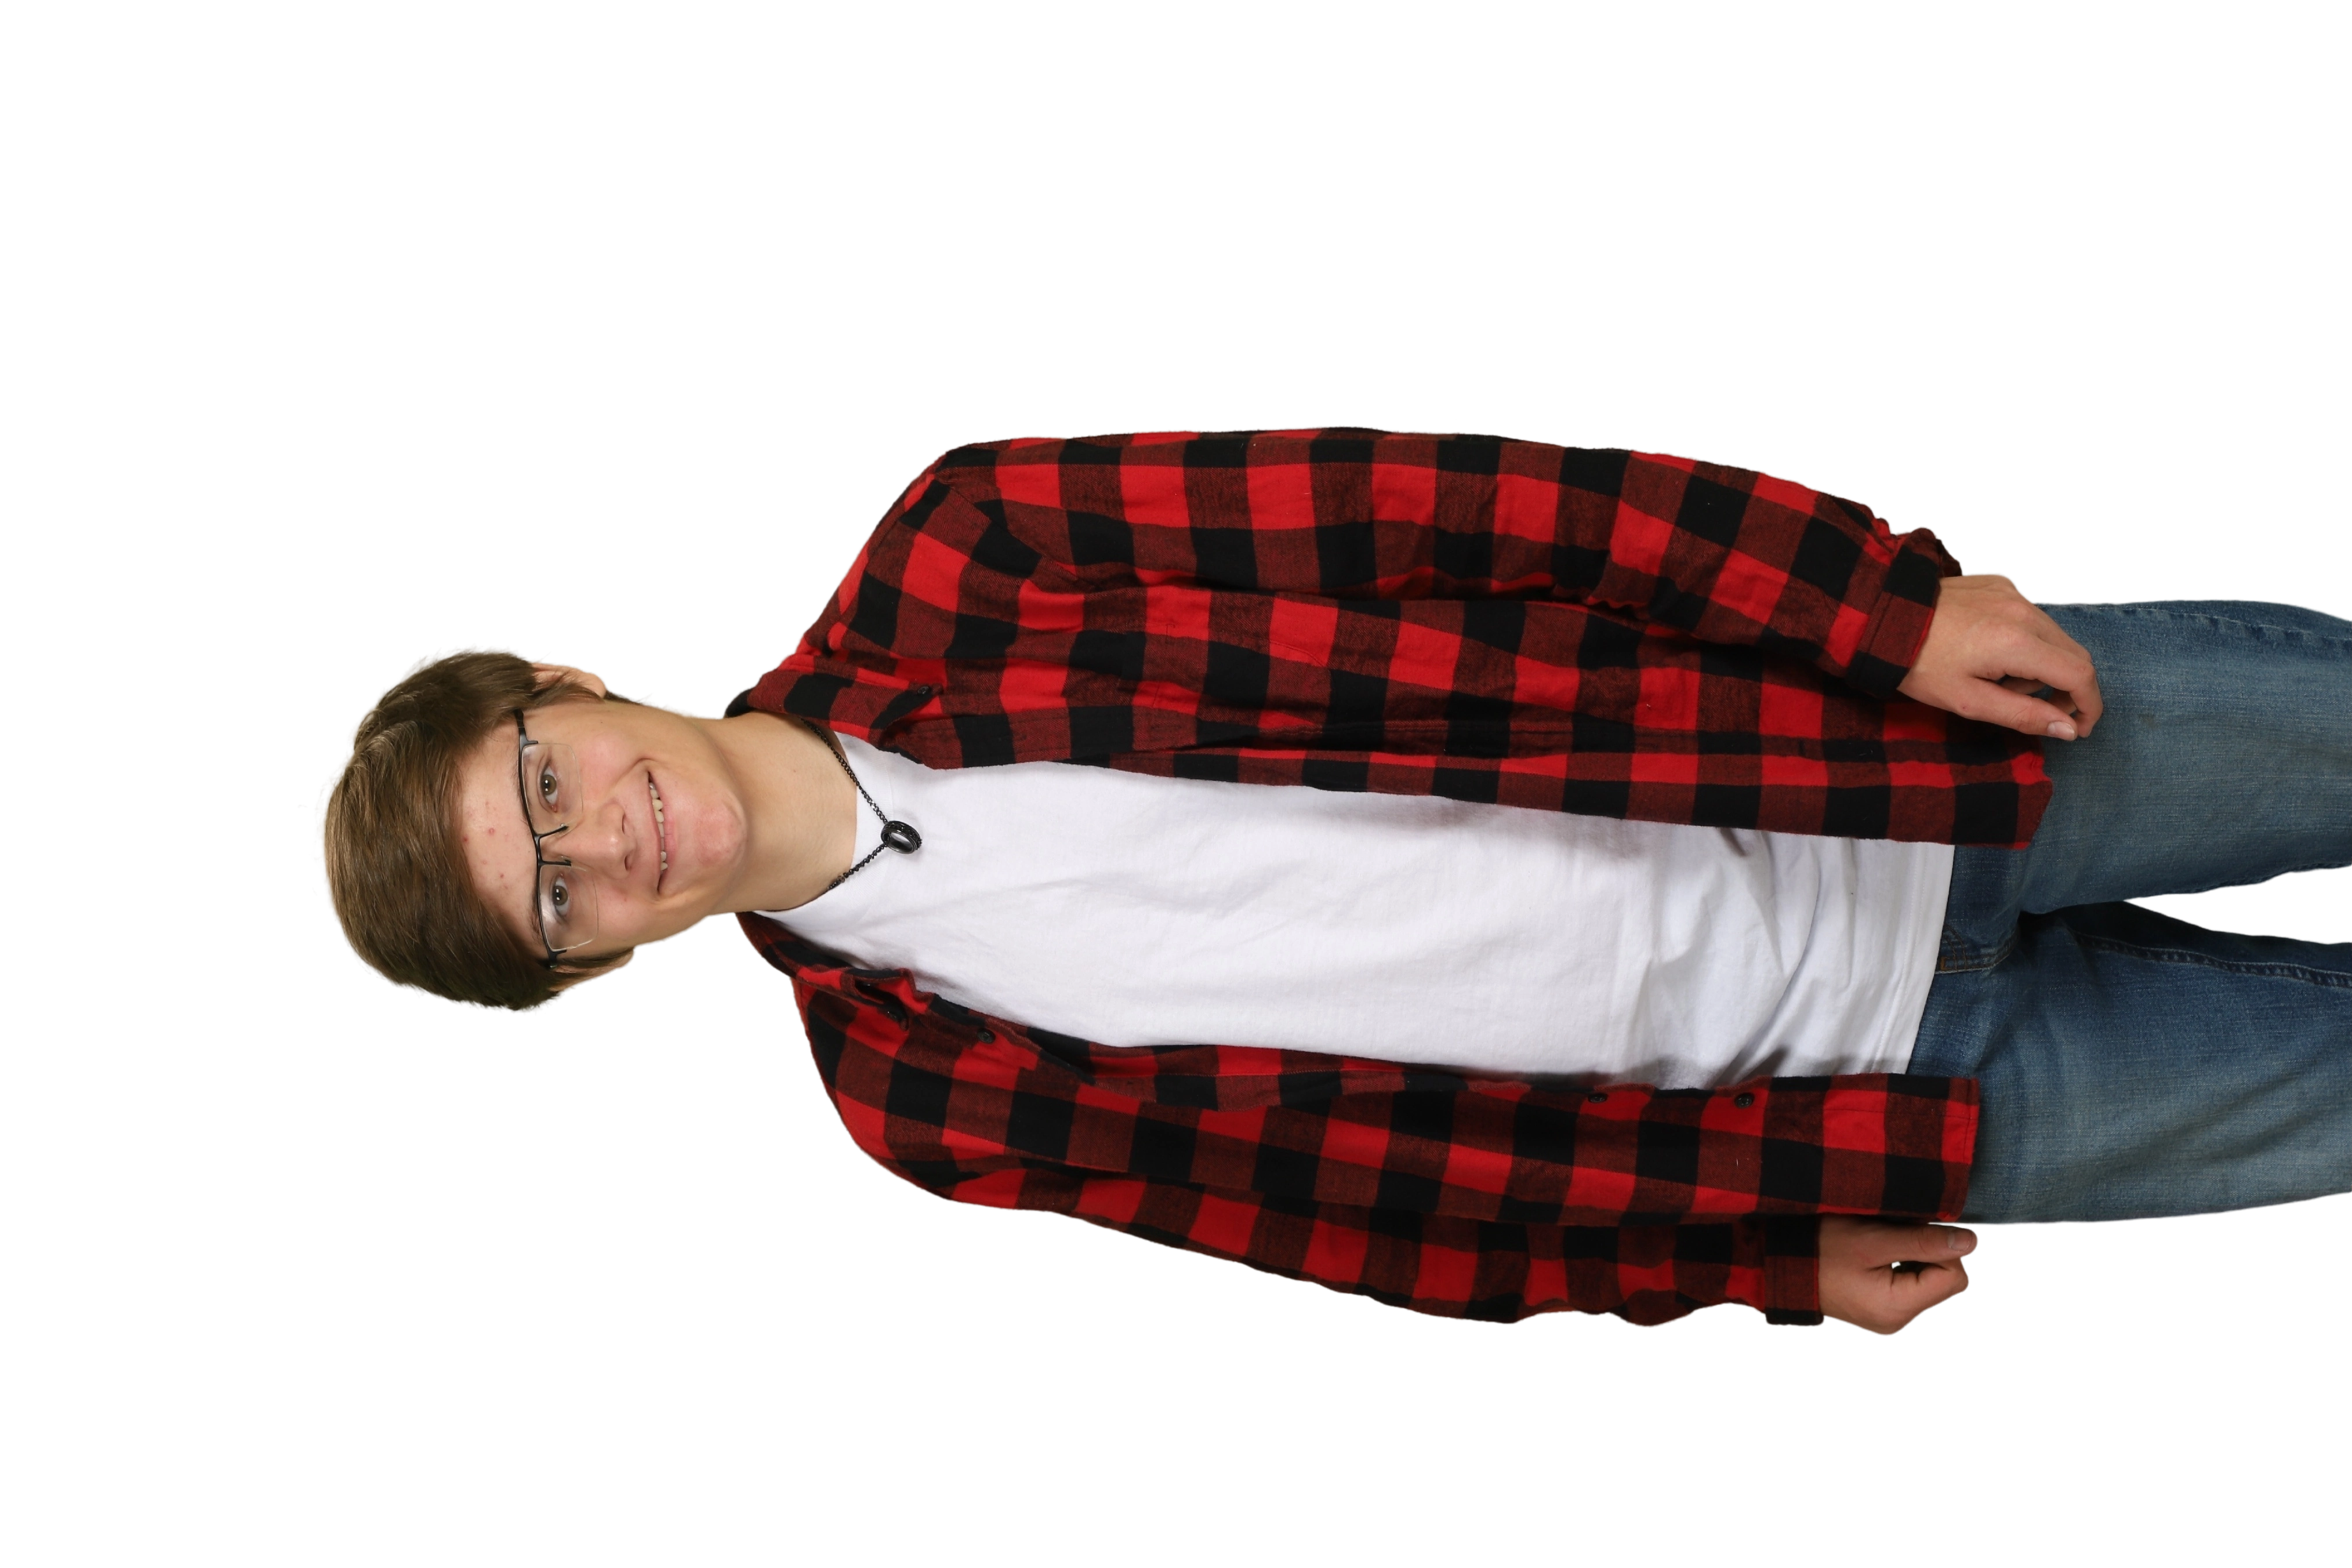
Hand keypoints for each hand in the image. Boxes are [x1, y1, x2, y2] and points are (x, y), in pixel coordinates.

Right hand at [1817, 1216, 1978, 1336]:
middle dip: (1929, 1253)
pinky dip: (1902, 1267)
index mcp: (1897, 1308)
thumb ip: (1923, 1241)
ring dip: (1915, 1258)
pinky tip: (1879, 1256)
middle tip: (1896, 1233)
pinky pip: (1909, 1288)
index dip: (1942, 1247)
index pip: (1953, 1276)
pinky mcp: (1880, 1312)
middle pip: (1943, 1282)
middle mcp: (1897, 1322)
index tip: (1914, 1226)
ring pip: (1928, 1283)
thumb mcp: (1872, 1239)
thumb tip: (1971, 1240)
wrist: (1779, 1264)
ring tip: (1883, 1244)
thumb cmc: (1820, 1248)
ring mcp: (1888, 1319)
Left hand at [1896, 573, 2102, 740]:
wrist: (1882, 620)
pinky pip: (2032, 618)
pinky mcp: (2001, 584)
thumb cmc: (1918, 664)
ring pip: (2055, 638)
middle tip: (2034, 710)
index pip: (2080, 674)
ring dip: (2040, 666)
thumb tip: (2069, 729)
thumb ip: (2023, 716)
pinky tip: (1989, 653)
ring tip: (1997, 680)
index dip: (2088, 705)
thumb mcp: (1968, 701)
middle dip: (2064, 688)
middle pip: (2074, 655)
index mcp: (2017, 642)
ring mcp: (2013, 593)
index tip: (2079, 728)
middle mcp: (2023, 610)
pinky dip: (2025, 642)